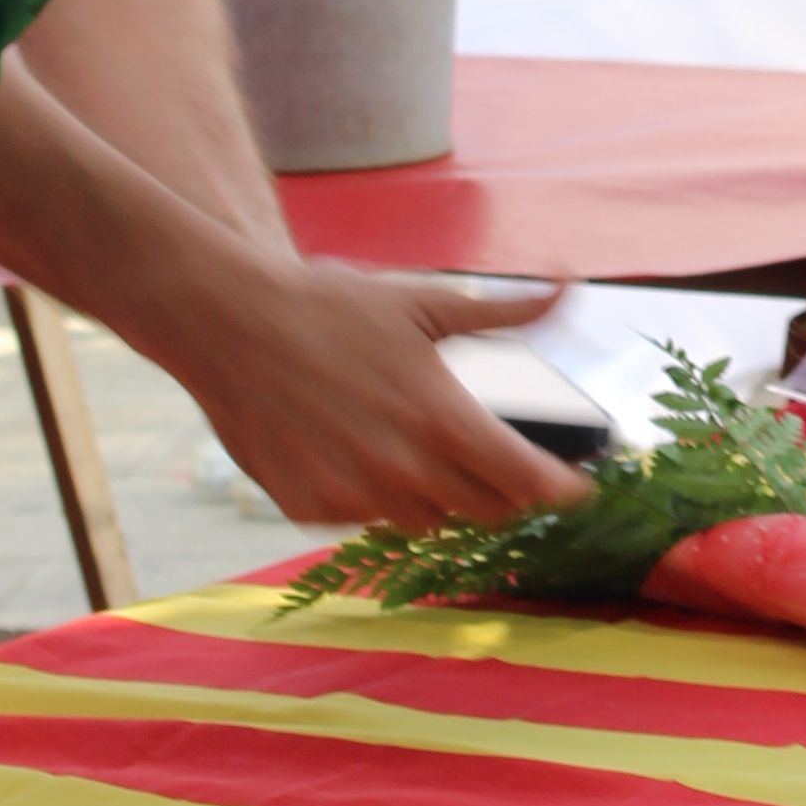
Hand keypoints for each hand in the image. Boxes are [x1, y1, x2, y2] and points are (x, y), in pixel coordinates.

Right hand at [170, 255, 591, 529]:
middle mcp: (402, 470)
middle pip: (487, 511)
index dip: (562, 489)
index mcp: (441, 418)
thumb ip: (507, 310)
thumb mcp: (424, 302)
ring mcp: (353, 496)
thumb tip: (568, 285)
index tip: (578, 487)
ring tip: (418, 445)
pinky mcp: (310, 508)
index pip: (527, 482)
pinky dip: (377, 494)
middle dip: (505, 489)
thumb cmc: (327, 304)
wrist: (226, 322)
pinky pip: (367, 517)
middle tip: (499, 460)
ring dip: (440, 493)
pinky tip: (358, 449)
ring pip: (427, 519)